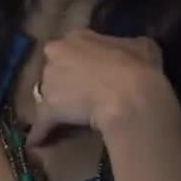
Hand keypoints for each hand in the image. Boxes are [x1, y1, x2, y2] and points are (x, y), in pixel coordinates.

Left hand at [26, 29, 171, 146]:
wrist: (129, 95)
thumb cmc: (137, 67)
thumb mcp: (141, 46)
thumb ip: (126, 48)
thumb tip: (130, 55)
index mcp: (76, 37)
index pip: (71, 48)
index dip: (81, 62)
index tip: (92, 73)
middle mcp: (55, 56)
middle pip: (55, 70)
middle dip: (65, 82)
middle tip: (83, 95)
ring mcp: (49, 83)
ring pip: (47, 95)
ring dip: (57, 106)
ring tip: (69, 119)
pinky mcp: (48, 110)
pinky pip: (41, 124)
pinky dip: (41, 133)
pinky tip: (38, 142)